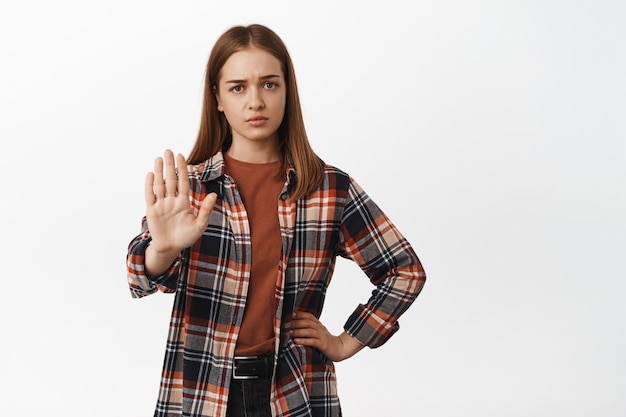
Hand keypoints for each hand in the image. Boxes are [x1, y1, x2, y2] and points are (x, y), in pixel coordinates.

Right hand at [143, 150, 215, 274]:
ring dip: (159, 172)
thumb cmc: (186, 237)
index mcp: (184, 202)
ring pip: (160, 185)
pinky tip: (150, 174)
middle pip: (170, 180)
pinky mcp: (152, 211)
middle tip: (168, 151)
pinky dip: (149, 185)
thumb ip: (205, 209)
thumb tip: (214, 194)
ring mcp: (161, 205)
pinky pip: (150, 196)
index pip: (183, 182)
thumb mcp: (200, 225)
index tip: (181, 156)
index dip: (182, 169)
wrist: (171, 248)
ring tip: (159, 158)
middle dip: (170, 165)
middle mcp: (172, 201)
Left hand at [290, 311, 363, 361]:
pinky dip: (304, 341)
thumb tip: (291, 326)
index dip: (298, 314)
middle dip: (295, 323)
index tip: (287, 314)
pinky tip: (296, 342)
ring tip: (289, 333)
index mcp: (317, 323)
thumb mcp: (317, 332)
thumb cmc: (324, 340)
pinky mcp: (323, 345)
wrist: (339, 348)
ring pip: (309, 331)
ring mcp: (322, 336)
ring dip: (298, 331)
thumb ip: (307, 327)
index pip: (307, 315)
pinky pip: (313, 341)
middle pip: (307, 322)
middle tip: (285, 325)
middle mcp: (319, 328)